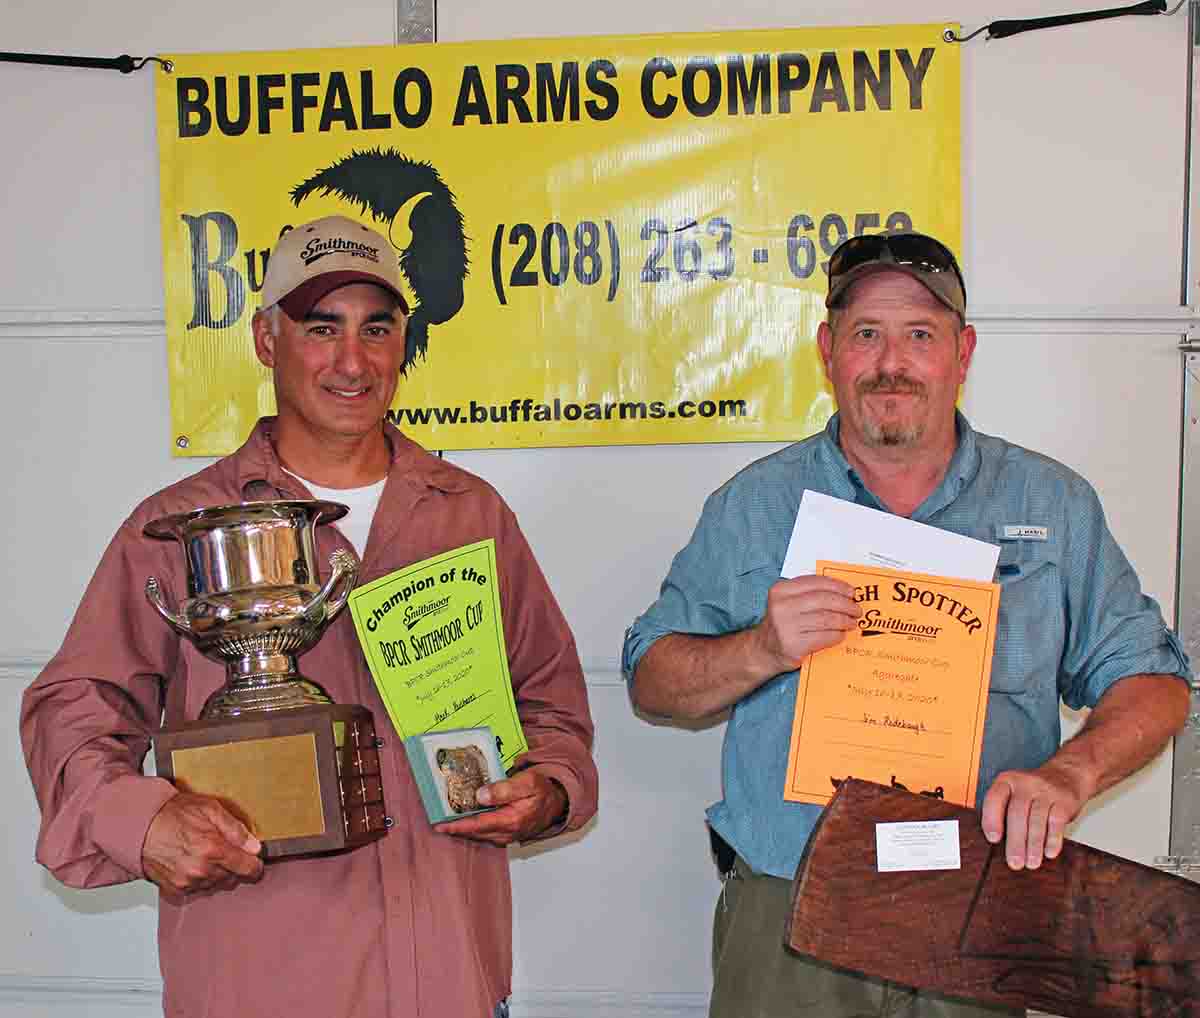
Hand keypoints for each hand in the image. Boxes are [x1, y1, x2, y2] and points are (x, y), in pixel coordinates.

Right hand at [142, 793, 264, 899]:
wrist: (141, 826)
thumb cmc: (173, 814)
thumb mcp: (210, 808)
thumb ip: (235, 828)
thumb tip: (254, 846)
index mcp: (213, 849)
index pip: (248, 868)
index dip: (255, 864)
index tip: (254, 859)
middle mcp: (201, 870)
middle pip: (233, 878)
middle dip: (234, 865)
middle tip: (225, 850)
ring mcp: (187, 882)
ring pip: (217, 884)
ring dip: (218, 873)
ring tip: (207, 854)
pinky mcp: (175, 890)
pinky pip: (199, 889)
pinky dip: (202, 879)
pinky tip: (195, 863)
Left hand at [438, 768, 566, 845]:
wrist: (556, 804)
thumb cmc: (542, 791)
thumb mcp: (527, 782)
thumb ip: (504, 789)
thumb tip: (480, 795)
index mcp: (511, 820)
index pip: (478, 825)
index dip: (457, 826)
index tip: (440, 824)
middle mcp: (506, 832)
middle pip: (474, 833)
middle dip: (455, 828)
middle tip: (436, 820)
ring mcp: (506, 836)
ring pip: (478, 835)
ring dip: (462, 829)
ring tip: (445, 820)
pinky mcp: (505, 835)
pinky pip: (484, 834)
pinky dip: (472, 829)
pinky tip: (464, 820)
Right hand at [753, 575, 860, 673]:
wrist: (764, 650)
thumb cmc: (782, 623)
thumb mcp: (788, 602)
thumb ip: (809, 594)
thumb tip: (843, 592)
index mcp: (781, 590)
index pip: (816, 582)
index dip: (838, 586)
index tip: (852, 592)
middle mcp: (782, 606)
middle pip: (824, 600)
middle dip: (846, 604)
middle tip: (856, 609)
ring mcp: (787, 626)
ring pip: (827, 619)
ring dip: (845, 621)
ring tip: (852, 623)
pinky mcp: (794, 645)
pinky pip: (825, 637)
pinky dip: (837, 635)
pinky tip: (841, 634)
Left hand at [980, 760, 1087, 869]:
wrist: (1067, 774)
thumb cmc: (1033, 790)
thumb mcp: (1014, 791)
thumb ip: (1004, 810)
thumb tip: (995, 842)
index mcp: (1007, 781)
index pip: (995, 799)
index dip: (992, 819)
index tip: (993, 839)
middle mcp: (1025, 784)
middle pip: (1017, 814)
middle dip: (1015, 842)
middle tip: (1014, 863)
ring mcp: (1046, 791)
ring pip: (1037, 820)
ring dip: (1033, 845)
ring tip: (1031, 863)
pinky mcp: (1064, 800)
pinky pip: (1057, 822)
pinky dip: (1053, 840)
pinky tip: (1049, 852)